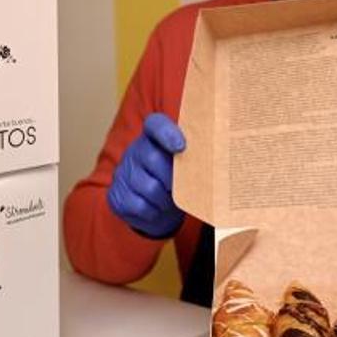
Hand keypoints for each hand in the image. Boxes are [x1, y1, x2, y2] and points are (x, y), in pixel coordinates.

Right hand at [108, 113, 186, 238]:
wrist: (153, 207)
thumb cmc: (174, 180)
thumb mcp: (183, 163)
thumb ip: (194, 155)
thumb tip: (218, 157)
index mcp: (153, 137)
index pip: (155, 124)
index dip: (167, 132)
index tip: (181, 146)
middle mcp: (135, 151)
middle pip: (152, 157)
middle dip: (172, 176)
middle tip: (185, 186)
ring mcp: (124, 174)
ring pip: (149, 186)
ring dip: (166, 198)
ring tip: (172, 200)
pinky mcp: (118, 197)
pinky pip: (140, 206)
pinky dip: (155, 212)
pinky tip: (158, 210)